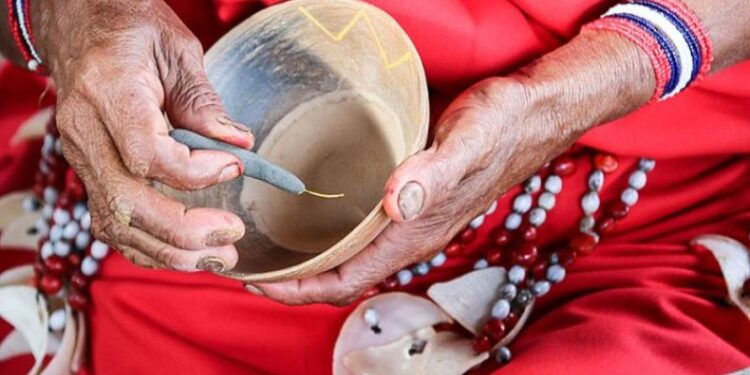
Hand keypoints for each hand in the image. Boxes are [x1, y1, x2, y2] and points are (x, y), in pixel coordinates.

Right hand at [33, 0, 253, 270]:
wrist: (82, 29)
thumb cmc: (133, 32)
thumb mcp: (177, 50)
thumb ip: (205, 102)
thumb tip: (240, 145)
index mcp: (107, 92)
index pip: (147, 154)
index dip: (196, 172)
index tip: (235, 166)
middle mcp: (84, 131)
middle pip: (127, 202)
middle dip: (184, 230)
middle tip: (232, 237)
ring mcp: (82, 157)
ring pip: (116, 224)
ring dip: (170, 251)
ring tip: (220, 258)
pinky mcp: (89, 172)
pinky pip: (112, 223)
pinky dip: (150, 247)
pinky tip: (187, 254)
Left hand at [247, 32, 653, 305]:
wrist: (533, 112)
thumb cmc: (502, 126)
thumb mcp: (467, 143)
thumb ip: (432, 176)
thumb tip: (392, 202)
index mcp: (415, 232)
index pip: (348, 281)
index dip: (301, 290)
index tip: (259, 283)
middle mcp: (411, 234)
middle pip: (343, 276)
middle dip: (294, 281)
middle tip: (248, 264)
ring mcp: (412, 218)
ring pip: (351, 256)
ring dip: (308, 259)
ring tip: (268, 246)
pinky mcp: (413, 198)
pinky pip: (363, 231)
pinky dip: (329, 233)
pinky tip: (310, 213)